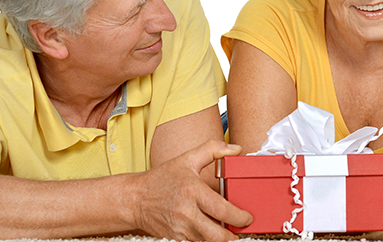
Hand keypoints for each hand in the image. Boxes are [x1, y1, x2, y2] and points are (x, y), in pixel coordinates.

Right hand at [131, 140, 252, 241]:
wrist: (136, 198)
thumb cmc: (162, 179)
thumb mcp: (187, 159)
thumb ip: (212, 150)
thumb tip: (235, 149)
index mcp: (192, 190)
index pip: (222, 210)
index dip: (239, 217)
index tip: (247, 218)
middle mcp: (186, 212)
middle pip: (216, 235)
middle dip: (232, 236)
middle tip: (240, 230)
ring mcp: (179, 228)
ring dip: (219, 239)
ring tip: (226, 231)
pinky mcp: (174, 238)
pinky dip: (205, 241)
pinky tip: (209, 233)